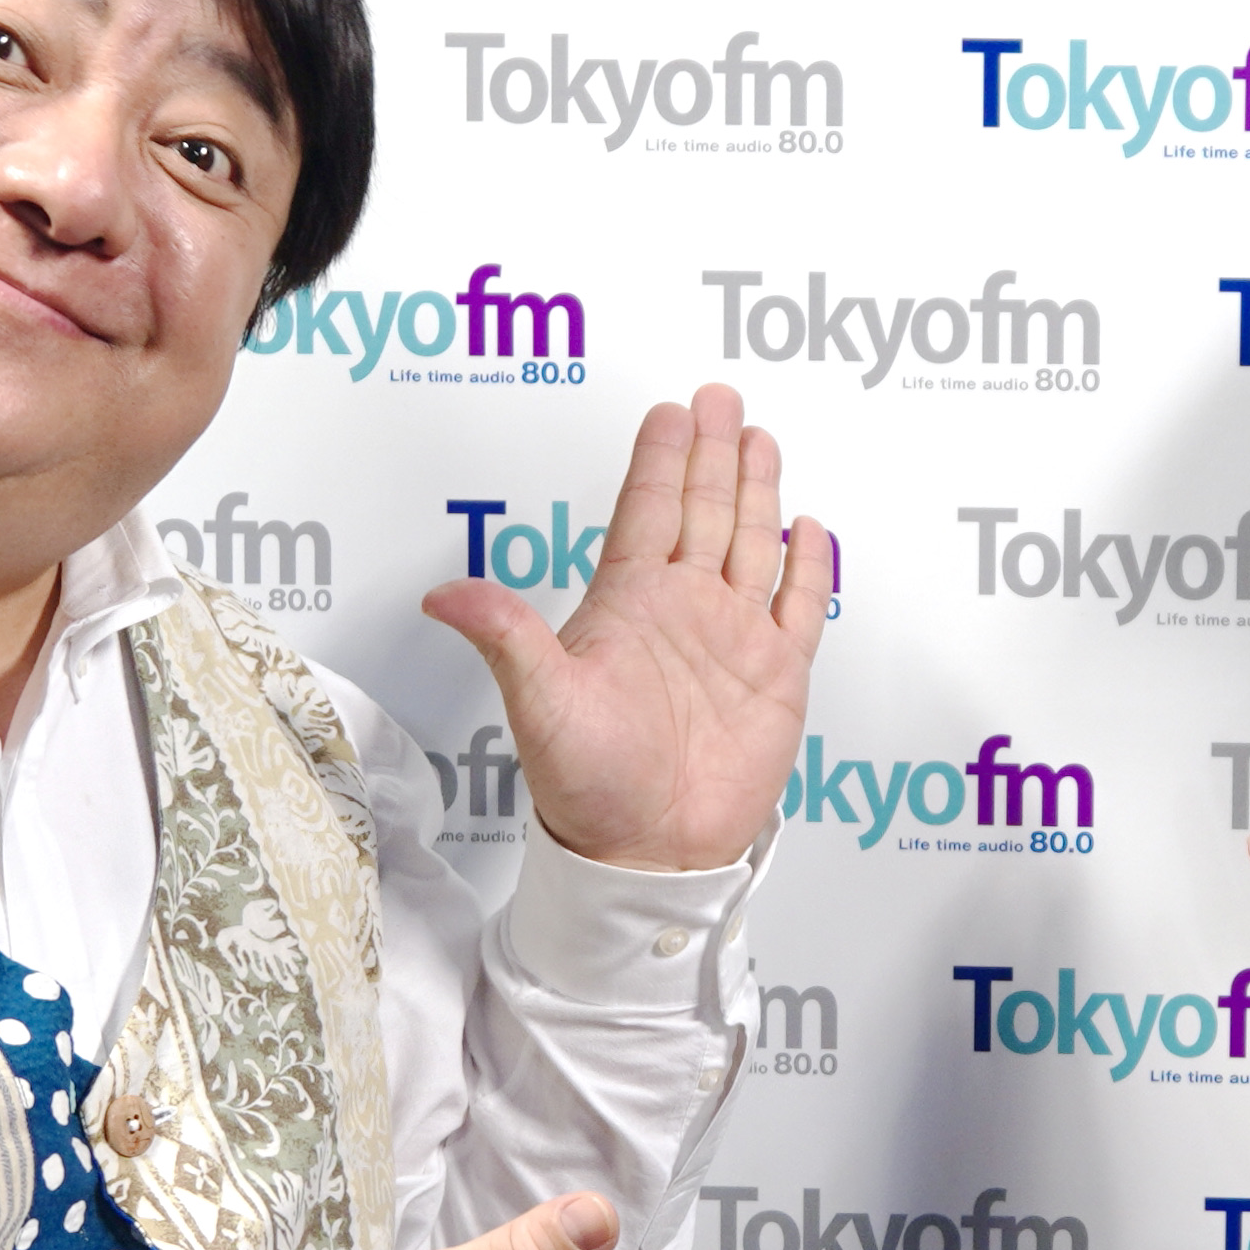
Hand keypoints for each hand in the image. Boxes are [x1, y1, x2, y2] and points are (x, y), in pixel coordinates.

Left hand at [423, 385, 830, 871]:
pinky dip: (807, 567)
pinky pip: (798, 607)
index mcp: (627, 603)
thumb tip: (443, 593)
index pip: (647, 510)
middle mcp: (683, 609)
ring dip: (757, 491)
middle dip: (714, 452)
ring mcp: (733, 639)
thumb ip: (506, 637)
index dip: (660, 459)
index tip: (670, 410)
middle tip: (721, 395)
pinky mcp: (777, 676)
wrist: (648, 855)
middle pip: (703, 511)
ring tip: (761, 438)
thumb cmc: (586, 785)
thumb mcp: (539, 703)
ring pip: (750, 544)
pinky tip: (806, 527)